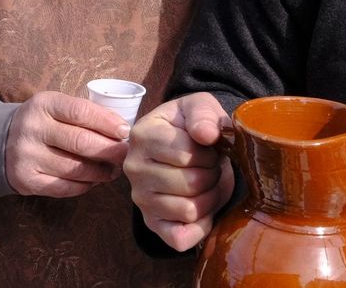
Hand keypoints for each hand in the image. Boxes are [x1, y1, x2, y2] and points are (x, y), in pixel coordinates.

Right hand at [3, 90, 130, 197]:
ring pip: (75, 168)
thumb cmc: (43, 122)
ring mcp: (27, 156)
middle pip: (80, 142)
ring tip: (113, 170)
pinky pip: (63, 187)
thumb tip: (122, 132)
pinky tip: (94, 181)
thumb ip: (84, 114)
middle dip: (110, 150)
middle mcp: (32, 129)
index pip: (81, 112)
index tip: (125, 132)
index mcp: (43, 104)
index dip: (108, 123)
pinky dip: (84, 186)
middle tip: (125, 155)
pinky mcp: (26, 180)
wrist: (0, 141)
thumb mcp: (56, 107)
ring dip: (101, 172)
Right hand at [124, 93, 234, 251]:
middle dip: (212, 174)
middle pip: (191, 183)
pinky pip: (181, 238)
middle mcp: (133, 169)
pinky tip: (202, 207)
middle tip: (210, 165)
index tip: (208, 146)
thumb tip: (207, 134)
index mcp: (142, 135)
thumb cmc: (193, 126)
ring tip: (206, 181)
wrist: (188, 147)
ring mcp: (140, 199)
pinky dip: (201, 226)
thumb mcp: (200, 106)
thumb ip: (204, 114)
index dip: (209, 152)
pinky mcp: (152, 224)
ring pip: (190, 210)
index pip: (186, 154)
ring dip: (210, 197)